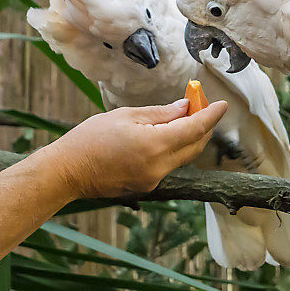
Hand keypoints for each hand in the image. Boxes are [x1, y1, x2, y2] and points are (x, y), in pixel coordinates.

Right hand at [48, 99, 227, 198]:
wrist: (66, 172)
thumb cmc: (90, 138)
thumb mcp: (127, 116)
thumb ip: (161, 113)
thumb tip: (185, 108)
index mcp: (155, 145)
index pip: (195, 129)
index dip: (211, 116)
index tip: (223, 105)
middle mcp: (159, 166)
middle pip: (194, 145)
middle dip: (203, 125)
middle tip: (202, 105)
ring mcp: (154, 179)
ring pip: (183, 156)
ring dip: (189, 137)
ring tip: (185, 116)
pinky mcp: (148, 185)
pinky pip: (169, 164)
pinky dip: (174, 148)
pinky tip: (167, 135)